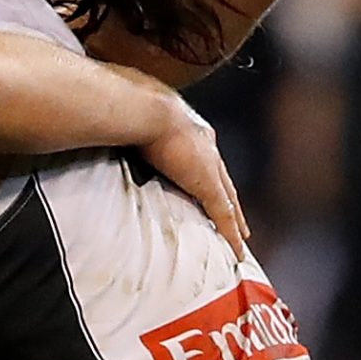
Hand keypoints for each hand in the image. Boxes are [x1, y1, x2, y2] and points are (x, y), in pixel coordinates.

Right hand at [142, 97, 247, 254]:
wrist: (149, 110)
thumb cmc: (139, 109)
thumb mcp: (141, 123)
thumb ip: (137, 134)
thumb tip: (118, 137)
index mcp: (194, 132)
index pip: (208, 162)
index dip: (213, 178)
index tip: (217, 190)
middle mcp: (207, 148)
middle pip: (225, 182)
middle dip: (232, 202)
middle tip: (241, 222)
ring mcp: (210, 168)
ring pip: (229, 201)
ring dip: (236, 220)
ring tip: (242, 238)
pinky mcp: (208, 185)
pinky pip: (223, 216)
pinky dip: (231, 235)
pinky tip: (237, 250)